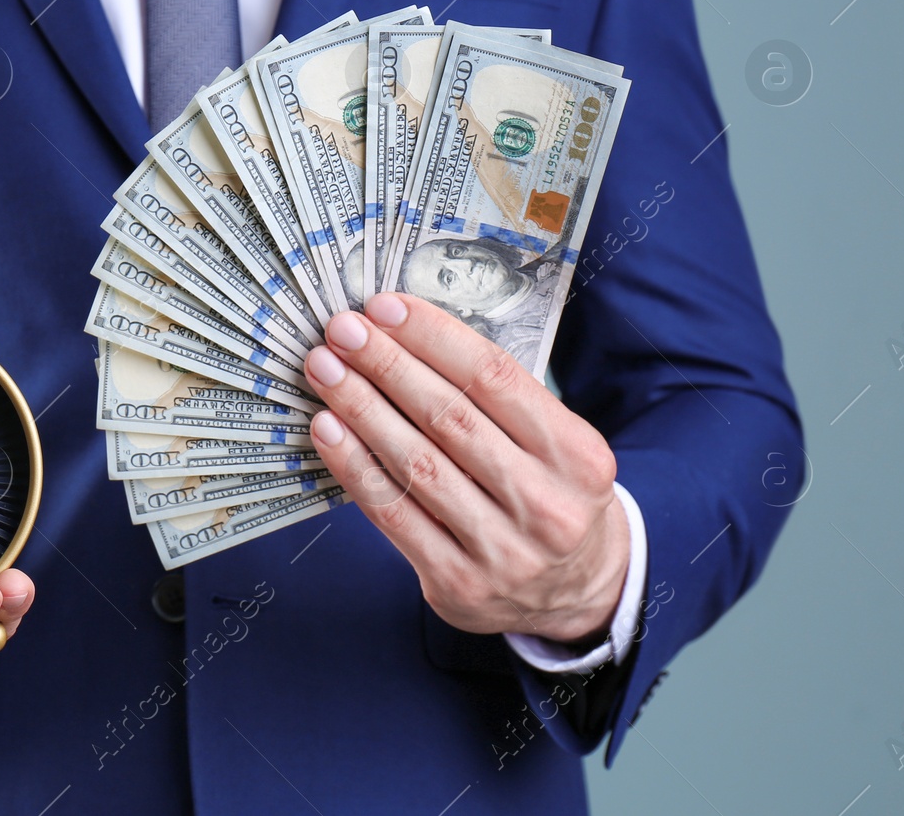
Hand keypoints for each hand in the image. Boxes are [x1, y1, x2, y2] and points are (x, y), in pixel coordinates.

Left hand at [302, 293, 628, 644]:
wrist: (578, 596)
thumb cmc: (550, 496)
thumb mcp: (557, 446)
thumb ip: (499, 401)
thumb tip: (407, 336)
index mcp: (578, 455)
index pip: (495, 378)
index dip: (433, 337)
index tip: (385, 308)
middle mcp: (545, 504)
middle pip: (449, 417)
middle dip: (386, 365)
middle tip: (342, 331)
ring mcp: (502, 550)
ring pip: (416, 463)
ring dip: (361, 408)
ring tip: (325, 370)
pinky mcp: (458, 583)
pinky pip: (394, 514)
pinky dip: (355, 467)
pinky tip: (328, 429)